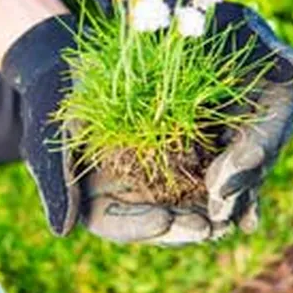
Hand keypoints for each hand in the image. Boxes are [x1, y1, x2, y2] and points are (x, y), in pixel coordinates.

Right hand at [1, 16, 246, 244]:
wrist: (70, 62)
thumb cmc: (52, 99)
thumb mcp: (51, 135)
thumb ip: (58, 182)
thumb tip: (62, 230)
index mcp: (92, 197)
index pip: (115, 225)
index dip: (139, 227)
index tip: (163, 220)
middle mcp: (126, 193)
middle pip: (157, 222)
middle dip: (183, 227)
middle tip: (209, 227)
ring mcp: (153, 174)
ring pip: (183, 202)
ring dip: (208, 211)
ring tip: (230, 216)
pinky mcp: (177, 150)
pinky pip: (200, 171)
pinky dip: (219, 179)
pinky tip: (241, 181)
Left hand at [203, 2, 292, 231]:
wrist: (162, 18)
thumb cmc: (196, 10)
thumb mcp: (228, 19)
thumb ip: (261, 44)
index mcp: (271, 90)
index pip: (273, 123)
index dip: (260, 143)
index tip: (245, 159)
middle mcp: (259, 120)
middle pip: (258, 159)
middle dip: (240, 182)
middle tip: (220, 201)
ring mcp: (235, 140)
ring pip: (240, 178)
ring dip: (231, 201)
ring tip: (215, 223)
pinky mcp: (209, 152)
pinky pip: (216, 182)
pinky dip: (214, 202)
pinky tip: (207, 227)